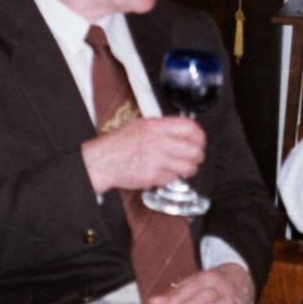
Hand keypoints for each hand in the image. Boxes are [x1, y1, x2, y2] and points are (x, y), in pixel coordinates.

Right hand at [82, 115, 205, 193]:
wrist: (103, 161)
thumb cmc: (119, 143)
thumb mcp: (141, 125)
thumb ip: (162, 126)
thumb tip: (183, 129)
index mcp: (157, 126)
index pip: (191, 128)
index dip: (199, 136)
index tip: (199, 141)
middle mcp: (159, 142)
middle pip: (194, 150)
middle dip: (198, 156)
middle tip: (195, 158)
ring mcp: (157, 160)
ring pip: (188, 167)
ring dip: (188, 169)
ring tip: (183, 168)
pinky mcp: (154, 176)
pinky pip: (173, 178)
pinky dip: (172, 178)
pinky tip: (165, 173)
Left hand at [149, 263, 253, 303]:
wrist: (238, 280)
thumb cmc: (208, 287)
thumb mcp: (192, 286)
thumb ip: (173, 295)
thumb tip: (150, 303)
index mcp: (204, 278)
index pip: (189, 287)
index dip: (178, 297)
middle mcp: (218, 285)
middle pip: (205, 293)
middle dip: (193, 302)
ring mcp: (231, 295)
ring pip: (223, 300)